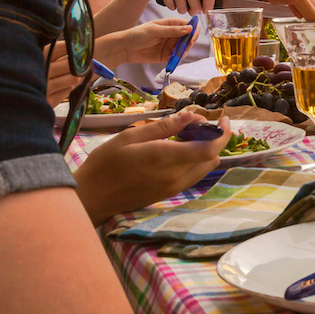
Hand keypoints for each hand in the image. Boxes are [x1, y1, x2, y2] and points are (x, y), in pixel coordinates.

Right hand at [73, 110, 230, 225]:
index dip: (223, 134)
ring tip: (188, 135)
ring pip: (205, 168)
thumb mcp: (130, 137)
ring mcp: (173, 188)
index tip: (223, 119)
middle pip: (213, 158)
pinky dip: (195, 161)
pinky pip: (193, 176)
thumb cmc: (104, 163)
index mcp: (166, 159)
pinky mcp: (168, 194)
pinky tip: (179, 150)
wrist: (91, 198)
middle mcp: (175, 176)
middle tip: (199, 124)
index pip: (210, 149)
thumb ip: (164, 127)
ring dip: (206, 151)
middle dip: (214, 139)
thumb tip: (191, 115)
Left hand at [106, 18, 195, 66]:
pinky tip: (174, 58)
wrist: (125, 48)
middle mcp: (173, 34)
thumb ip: (172, 30)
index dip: (193, 29)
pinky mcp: (167, 55)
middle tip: (186, 45)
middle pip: (189, 36)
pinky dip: (179, 58)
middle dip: (190, 41)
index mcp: (171, 24)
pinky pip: (178, 57)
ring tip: (179, 52)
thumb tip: (190, 28)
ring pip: (185, 47)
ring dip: (185, 50)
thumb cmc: (137, 35)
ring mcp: (170, 45)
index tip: (193, 35)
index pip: (188, 24)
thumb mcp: (155, 30)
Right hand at [140, 0, 213, 13]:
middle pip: (196, 7)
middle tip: (190, 10)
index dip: (208, 6)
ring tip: (179, 3)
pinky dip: (172, 6)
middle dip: (193, 12)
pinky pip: (171, 7)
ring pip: (183, 9)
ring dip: (181, 10)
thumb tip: (209, 7)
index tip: (205, 11)